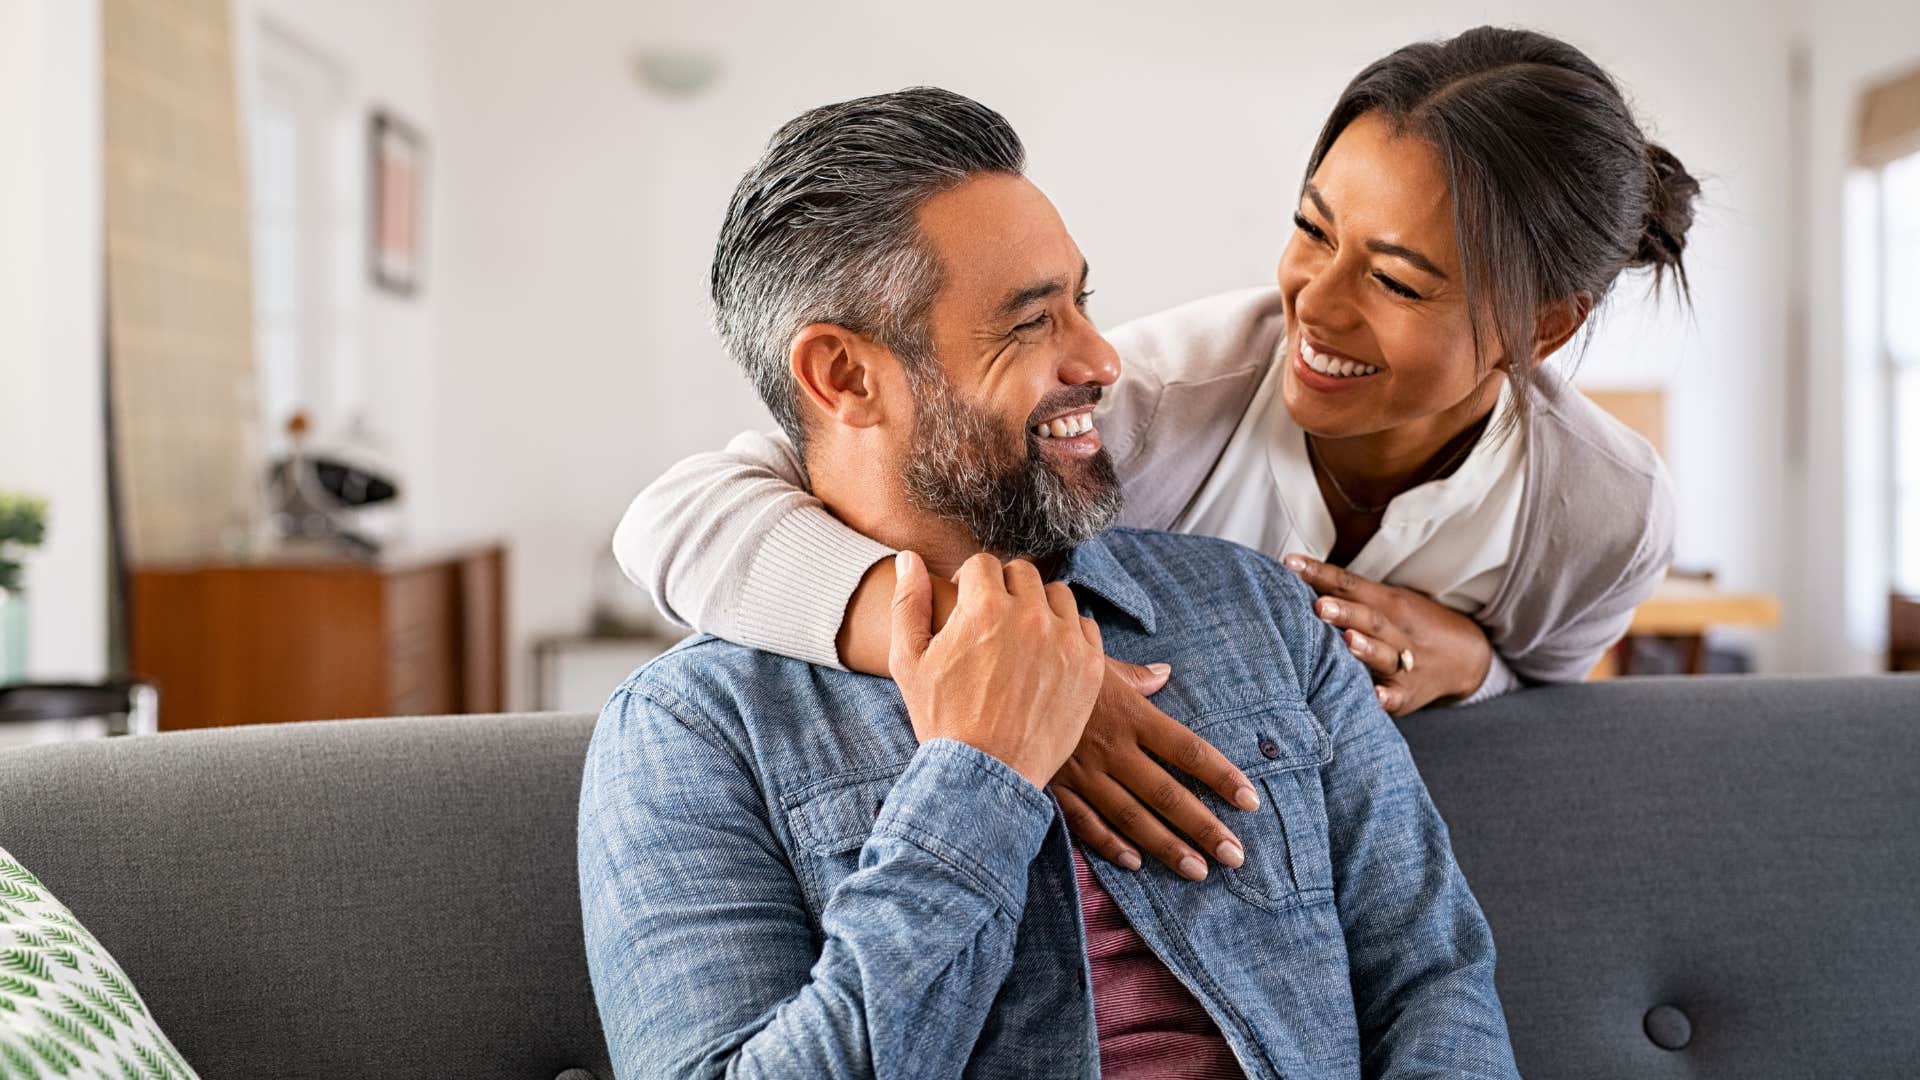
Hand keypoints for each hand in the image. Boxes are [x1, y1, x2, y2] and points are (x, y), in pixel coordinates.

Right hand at [889, 551, 1106, 788]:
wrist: (985, 774)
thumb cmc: (941, 718)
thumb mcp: (909, 660)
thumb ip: (908, 602)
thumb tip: (909, 558)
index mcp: (984, 607)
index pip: (983, 563)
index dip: (970, 582)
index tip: (968, 605)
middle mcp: (1029, 616)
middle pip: (1022, 573)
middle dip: (1005, 590)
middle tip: (994, 622)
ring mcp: (1064, 641)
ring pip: (1057, 595)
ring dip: (1040, 607)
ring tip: (1023, 637)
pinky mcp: (1090, 666)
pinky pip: (1085, 627)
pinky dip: (1068, 634)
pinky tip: (1048, 656)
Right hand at [1050, 659, 1261, 879]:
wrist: (994, 675)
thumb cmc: (1050, 663)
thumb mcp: (1095, 661)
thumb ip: (1135, 675)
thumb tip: (1165, 673)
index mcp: (1130, 714)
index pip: (1187, 750)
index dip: (1221, 776)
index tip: (1250, 801)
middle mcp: (1112, 748)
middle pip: (1167, 793)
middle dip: (1204, 827)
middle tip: (1235, 856)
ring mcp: (1082, 771)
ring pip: (1132, 816)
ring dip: (1166, 846)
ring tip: (1197, 870)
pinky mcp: (1054, 786)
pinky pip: (1085, 822)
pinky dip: (1110, 844)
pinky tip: (1135, 863)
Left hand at [1283, 555, 1492, 716]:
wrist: (1464, 657)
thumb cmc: (1407, 625)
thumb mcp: (1386, 601)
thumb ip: (1347, 593)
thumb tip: (1294, 573)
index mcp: (1387, 603)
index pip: (1350, 584)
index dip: (1320, 574)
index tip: (1290, 564)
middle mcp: (1396, 630)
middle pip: (1369, 618)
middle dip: (1344, 612)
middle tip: (1318, 606)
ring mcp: (1404, 662)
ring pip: (1384, 654)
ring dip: (1365, 648)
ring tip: (1347, 641)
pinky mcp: (1407, 694)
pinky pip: (1396, 696)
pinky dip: (1386, 696)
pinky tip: (1374, 696)